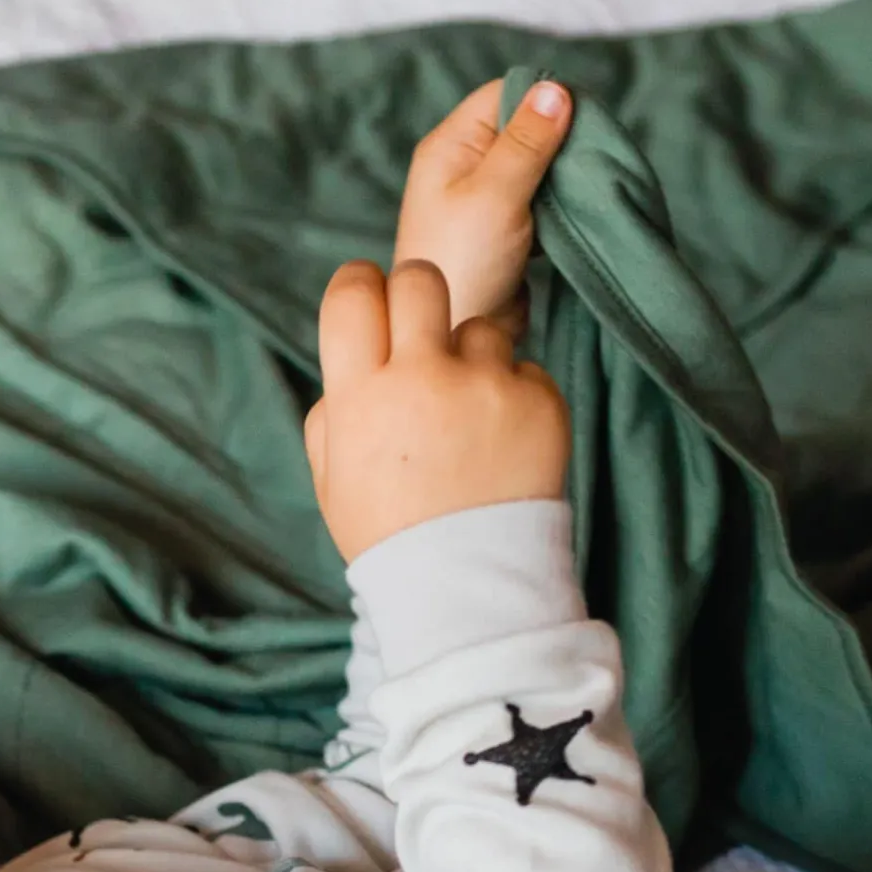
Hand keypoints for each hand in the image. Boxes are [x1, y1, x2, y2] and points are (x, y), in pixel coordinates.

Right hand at [304, 258, 569, 562]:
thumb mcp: (332, 480)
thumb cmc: (391, 537)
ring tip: (470, 424)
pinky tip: (502, 448)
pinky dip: (515, 400)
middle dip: (419, 296)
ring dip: (474, 362)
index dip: (361, 288)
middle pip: (419, 278)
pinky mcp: (539, 403)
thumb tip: (358, 355)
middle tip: (425, 336)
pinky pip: (525, 371)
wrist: (467, 592)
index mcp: (360, 397)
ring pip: (481, 329)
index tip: (374, 307)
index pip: (353, 291)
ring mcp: (485, 388)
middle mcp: (421, 380)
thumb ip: (334, 409)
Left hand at [393, 77, 570, 337]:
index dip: (542, 101)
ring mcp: (485, 199)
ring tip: (584, 192)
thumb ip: (526, 142)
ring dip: (563, 176)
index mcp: (450, 146)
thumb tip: (555, 88)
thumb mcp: (495, 195)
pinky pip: (540, 201)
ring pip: (537, 166)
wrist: (455, 336)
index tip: (579, 125)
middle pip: (523, 127)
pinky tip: (575, 217)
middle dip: (559, 141)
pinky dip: (560, 205)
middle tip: (588, 162)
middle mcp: (464, 166)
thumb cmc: (463, 265)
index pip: (503, 95)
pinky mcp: (506, 230)